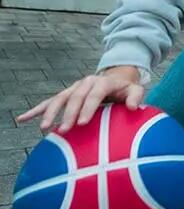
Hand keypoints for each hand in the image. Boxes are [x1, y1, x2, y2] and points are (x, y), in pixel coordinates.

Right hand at [16, 66, 143, 132]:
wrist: (117, 77)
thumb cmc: (126, 88)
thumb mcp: (136, 89)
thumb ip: (136, 97)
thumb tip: (132, 107)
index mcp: (103, 82)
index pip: (94, 95)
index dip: (88, 108)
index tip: (82, 123)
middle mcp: (86, 83)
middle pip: (75, 98)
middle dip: (68, 114)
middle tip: (64, 131)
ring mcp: (74, 87)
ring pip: (59, 99)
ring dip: (50, 112)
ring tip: (44, 128)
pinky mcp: (66, 93)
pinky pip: (49, 101)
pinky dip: (36, 110)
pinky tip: (23, 119)